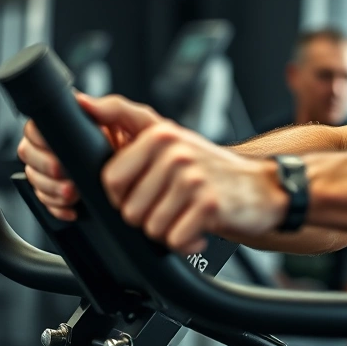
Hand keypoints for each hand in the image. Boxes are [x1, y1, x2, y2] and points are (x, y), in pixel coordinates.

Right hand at [18, 93, 150, 220]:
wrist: (169, 180)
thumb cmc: (156, 147)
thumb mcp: (142, 123)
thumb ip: (116, 108)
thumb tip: (82, 100)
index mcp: (78, 125)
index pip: (39, 127)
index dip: (40, 139)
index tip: (56, 153)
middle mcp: (66, 146)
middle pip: (30, 153)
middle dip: (43, 168)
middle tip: (65, 176)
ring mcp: (65, 172)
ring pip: (34, 178)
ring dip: (48, 189)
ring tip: (73, 194)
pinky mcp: (69, 195)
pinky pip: (46, 202)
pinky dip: (55, 208)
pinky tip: (73, 210)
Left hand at [97, 98, 287, 254]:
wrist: (263, 187)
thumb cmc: (210, 167)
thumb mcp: (169, 136)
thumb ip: (125, 119)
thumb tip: (83, 102)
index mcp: (159, 134)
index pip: (111, 179)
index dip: (122, 197)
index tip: (144, 193)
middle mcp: (175, 152)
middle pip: (129, 209)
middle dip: (148, 217)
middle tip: (173, 206)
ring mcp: (193, 178)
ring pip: (151, 227)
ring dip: (168, 231)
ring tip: (187, 215)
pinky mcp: (210, 205)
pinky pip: (175, 239)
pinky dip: (187, 243)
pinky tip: (200, 230)